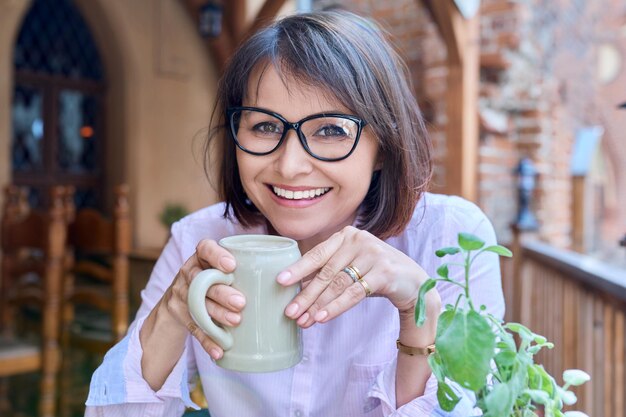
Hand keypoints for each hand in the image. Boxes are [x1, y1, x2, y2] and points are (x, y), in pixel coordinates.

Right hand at [159, 239, 246, 358]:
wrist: (179, 300)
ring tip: (235, 321)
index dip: (216, 256)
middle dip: (222, 292)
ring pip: (198, 304)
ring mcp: (182, 294)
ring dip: (217, 314)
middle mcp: (189, 273)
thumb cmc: (215, 279)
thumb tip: (289, 279)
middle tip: (241, 302)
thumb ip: (244, 268)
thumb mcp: (222, 268)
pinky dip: (208, 340)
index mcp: (201, 257)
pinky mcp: (181, 315)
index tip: (232, 266)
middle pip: (202, 280)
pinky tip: (219, 350)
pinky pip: (194, 328)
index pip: (204, 248)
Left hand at [277, 226, 433, 327]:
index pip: (317, 254)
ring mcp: (373, 254)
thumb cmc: (375, 275)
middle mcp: (359, 240)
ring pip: (338, 284)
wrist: (413, 283)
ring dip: (319, 305)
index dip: (298, 269)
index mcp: (346, 235)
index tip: (280, 281)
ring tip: (304, 320)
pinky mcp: (384, 271)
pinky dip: (337, 306)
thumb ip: (329, 273)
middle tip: (290, 312)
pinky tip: (323, 317)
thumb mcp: (352, 268)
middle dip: (306, 294)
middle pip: (326, 272)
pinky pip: (354, 293)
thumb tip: (296, 294)